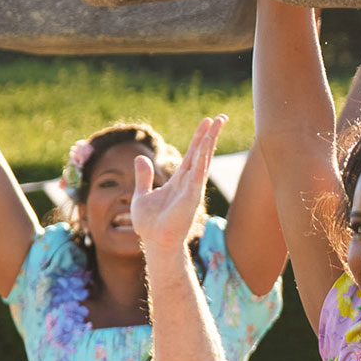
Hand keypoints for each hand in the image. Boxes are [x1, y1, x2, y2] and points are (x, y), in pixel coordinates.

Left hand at [132, 114, 223, 252]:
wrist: (155, 243)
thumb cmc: (150, 225)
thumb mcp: (141, 195)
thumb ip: (143, 177)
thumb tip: (140, 158)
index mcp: (179, 182)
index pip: (192, 155)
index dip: (199, 138)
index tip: (207, 122)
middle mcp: (189, 183)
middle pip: (202, 153)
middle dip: (210, 135)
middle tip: (220, 117)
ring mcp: (192, 189)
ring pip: (203, 159)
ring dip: (210, 141)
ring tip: (217, 123)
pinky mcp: (192, 196)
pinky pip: (198, 173)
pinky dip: (202, 158)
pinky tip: (206, 144)